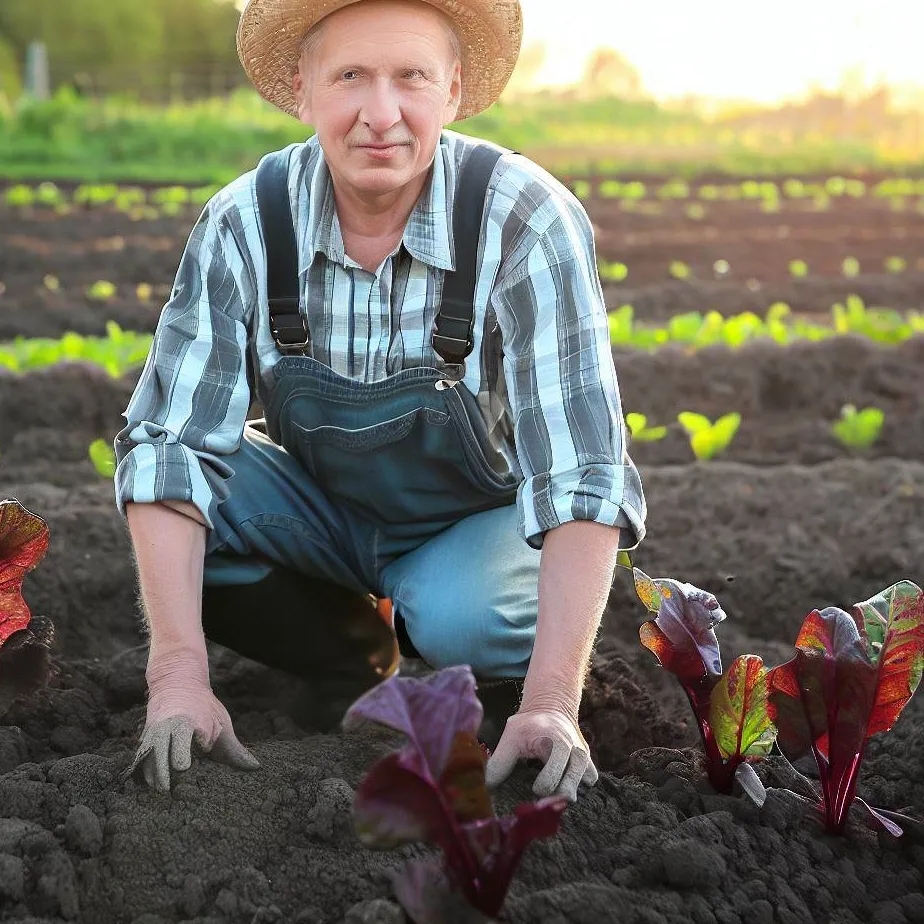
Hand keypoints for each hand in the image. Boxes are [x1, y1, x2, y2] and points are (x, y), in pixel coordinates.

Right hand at [125, 647, 259, 791]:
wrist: (177, 684)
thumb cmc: (205, 708)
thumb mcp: (222, 724)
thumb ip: (234, 750)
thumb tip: (255, 767)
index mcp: (187, 721)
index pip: (181, 740)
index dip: (182, 755)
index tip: (185, 767)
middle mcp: (167, 727)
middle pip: (160, 752)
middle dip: (164, 772)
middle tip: (170, 791)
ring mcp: (153, 733)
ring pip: (148, 757)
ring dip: (153, 776)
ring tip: (162, 793)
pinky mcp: (145, 740)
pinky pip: (142, 759)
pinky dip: (145, 773)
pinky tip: (152, 787)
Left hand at [483, 707, 597, 802]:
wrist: (552, 709)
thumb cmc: (529, 725)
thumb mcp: (511, 736)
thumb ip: (500, 762)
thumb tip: (486, 787)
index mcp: (556, 744)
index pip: (551, 781)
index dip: (539, 788)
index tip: (531, 786)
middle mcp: (575, 752)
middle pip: (567, 792)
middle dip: (552, 797)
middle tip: (539, 793)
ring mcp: (585, 759)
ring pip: (579, 790)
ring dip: (563, 794)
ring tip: (550, 789)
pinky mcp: (589, 764)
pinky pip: (588, 784)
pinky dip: (576, 788)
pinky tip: (562, 784)